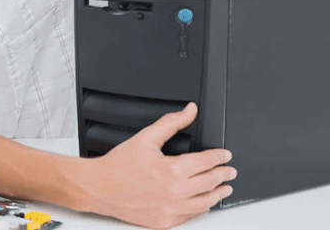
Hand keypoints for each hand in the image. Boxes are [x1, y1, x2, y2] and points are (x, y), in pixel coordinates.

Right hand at [77, 103, 235, 229]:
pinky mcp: (164, 223)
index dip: (220, 157)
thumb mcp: (146, 138)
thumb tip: (189, 111)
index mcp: (172, 170)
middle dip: (223, 175)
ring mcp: (170, 210)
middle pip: (210, 182)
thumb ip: (171, 123)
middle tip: (229, 172)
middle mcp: (174, 192)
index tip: (225, 155)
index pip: (207, 162)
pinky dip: (200, 209)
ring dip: (218, 195)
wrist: (99, 188)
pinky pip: (190, 217)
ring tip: (224, 190)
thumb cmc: (118, 166)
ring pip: (205, 203)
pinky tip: (203, 204)